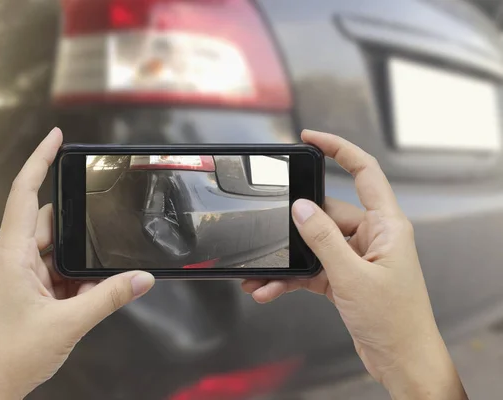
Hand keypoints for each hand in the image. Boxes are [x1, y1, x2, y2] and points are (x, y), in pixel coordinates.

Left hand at [0, 128, 154, 399]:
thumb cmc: (7, 357)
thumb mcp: (68, 323)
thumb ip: (109, 297)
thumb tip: (140, 278)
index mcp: (11, 255)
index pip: (24, 193)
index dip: (40, 160)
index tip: (56, 138)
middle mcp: (11, 260)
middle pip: (49, 224)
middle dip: (77, 229)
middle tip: (102, 232)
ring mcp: (17, 276)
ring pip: (54, 252)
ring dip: (77, 264)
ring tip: (92, 282)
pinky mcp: (24, 292)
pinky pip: (54, 274)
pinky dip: (73, 282)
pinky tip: (86, 297)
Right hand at [242, 130, 466, 399]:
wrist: (400, 359)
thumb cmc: (394, 320)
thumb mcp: (352, 275)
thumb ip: (323, 239)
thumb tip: (301, 208)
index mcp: (386, 225)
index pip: (365, 171)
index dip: (339, 149)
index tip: (310, 138)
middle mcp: (372, 236)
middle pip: (327, 213)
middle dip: (295, 225)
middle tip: (267, 229)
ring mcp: (357, 257)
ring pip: (314, 244)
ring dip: (288, 258)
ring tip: (261, 273)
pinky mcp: (345, 276)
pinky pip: (312, 268)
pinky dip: (291, 278)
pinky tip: (271, 288)